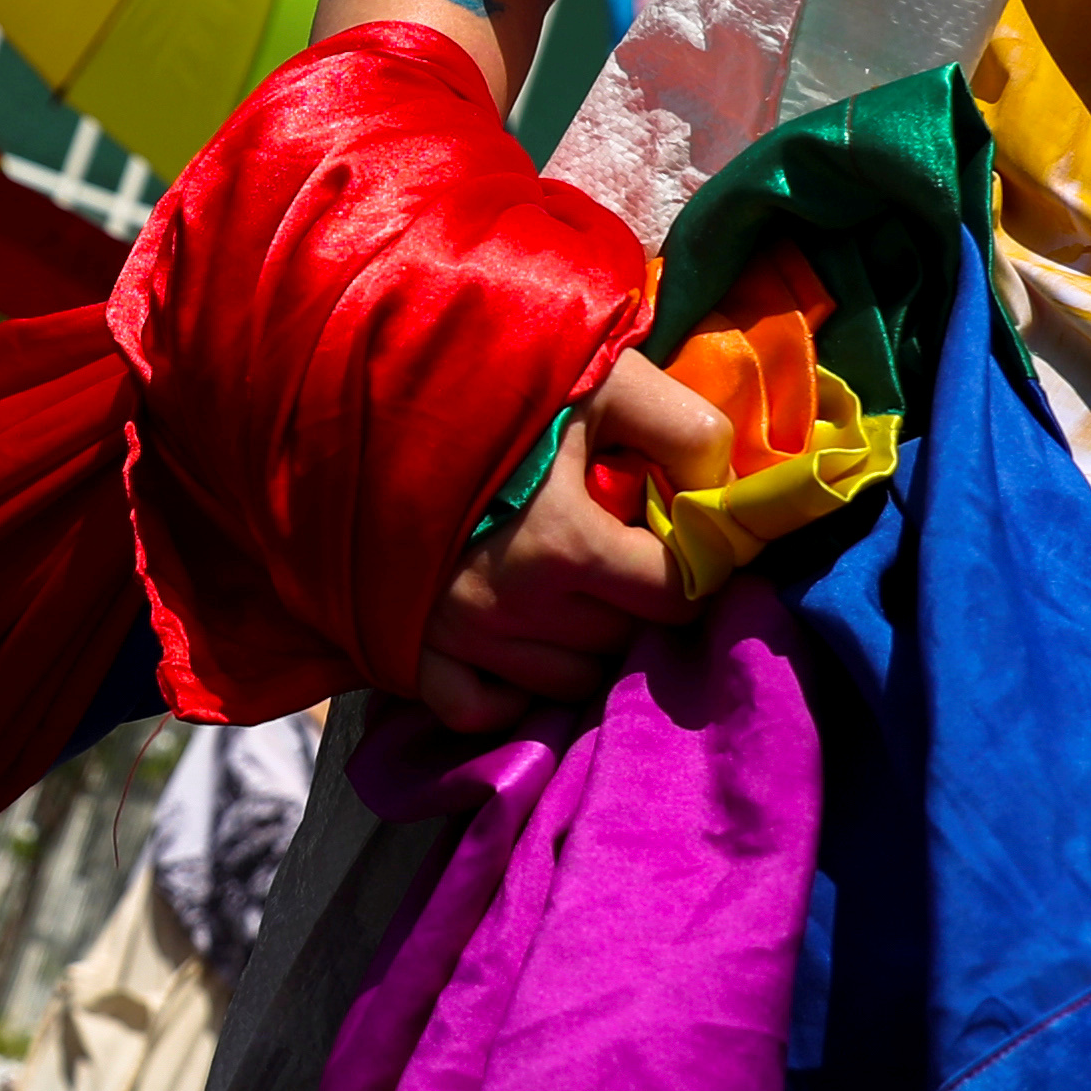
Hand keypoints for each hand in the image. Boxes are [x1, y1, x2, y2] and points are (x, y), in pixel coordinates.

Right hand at [413, 349, 727, 733]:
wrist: (366, 393)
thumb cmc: (494, 381)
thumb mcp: (601, 380)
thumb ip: (681, 428)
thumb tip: (724, 490)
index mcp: (566, 546)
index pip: (675, 597)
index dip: (693, 568)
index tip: (676, 540)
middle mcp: (514, 607)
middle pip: (623, 641)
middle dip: (635, 602)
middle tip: (619, 551)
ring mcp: (461, 637)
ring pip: (567, 681)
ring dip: (582, 642)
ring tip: (570, 587)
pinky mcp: (414, 653)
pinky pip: (481, 710)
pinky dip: (510, 690)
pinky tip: (518, 641)